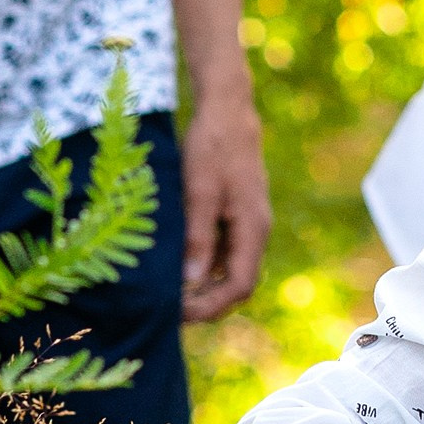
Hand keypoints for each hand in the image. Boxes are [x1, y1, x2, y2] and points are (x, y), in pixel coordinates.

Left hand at [180, 77, 270, 320]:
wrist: (227, 110)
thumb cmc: (212, 147)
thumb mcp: (199, 191)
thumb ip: (198, 237)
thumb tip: (192, 282)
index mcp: (253, 229)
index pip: (240, 287)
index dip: (211, 306)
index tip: (179, 313)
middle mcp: (255, 232)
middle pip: (236, 284)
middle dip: (205, 302)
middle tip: (168, 309)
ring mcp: (246, 224)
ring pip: (228, 269)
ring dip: (202, 285)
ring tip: (167, 291)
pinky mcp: (235, 215)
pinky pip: (223, 251)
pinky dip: (202, 264)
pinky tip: (175, 263)